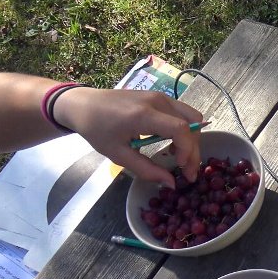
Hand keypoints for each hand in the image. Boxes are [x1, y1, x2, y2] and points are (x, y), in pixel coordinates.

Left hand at [53, 88, 203, 187]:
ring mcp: (160, 95)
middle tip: (187, 170)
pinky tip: (171, 142)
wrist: (83, 105)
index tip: (182, 169)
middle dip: (194, 149)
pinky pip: (182, 112)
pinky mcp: (159, 96)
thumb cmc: (97, 130)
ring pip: (191, 116)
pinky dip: (184, 129)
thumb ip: (146, 170)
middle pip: (192, 122)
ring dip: (191, 138)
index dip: (188, 151)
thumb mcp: (119, 154)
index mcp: (144, 115)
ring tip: (178, 156)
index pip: (181, 129)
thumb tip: (171, 183)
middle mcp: (157, 101)